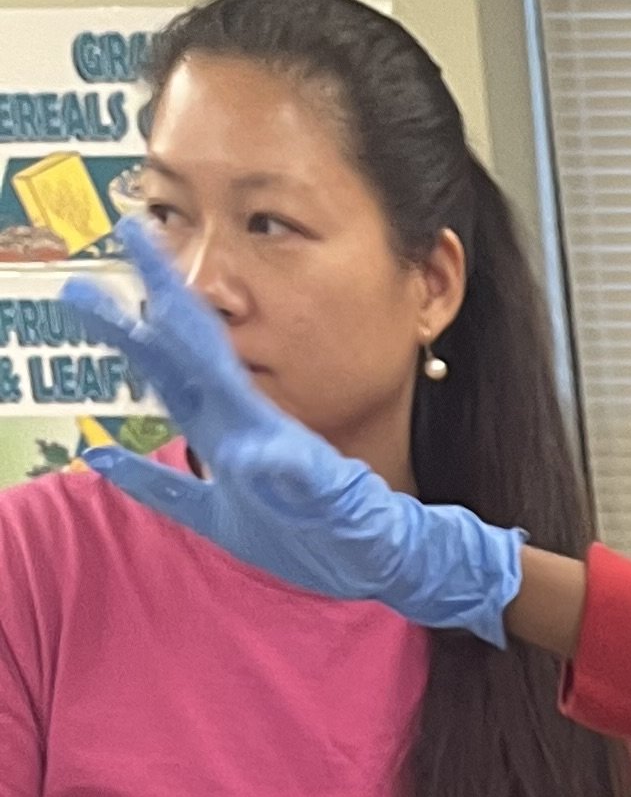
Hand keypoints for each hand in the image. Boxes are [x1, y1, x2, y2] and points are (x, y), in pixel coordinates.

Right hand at [59, 222, 523, 644]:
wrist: (384, 560)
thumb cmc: (368, 529)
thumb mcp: (337, 503)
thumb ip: (306, 478)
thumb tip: (272, 458)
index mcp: (256, 425)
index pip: (204, 347)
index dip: (170, 293)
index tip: (141, 237)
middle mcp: (236, 436)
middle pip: (175, 366)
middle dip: (132, 325)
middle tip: (80, 289)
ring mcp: (230, 472)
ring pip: (172, 408)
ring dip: (135, 372)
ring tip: (97, 337)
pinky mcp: (228, 517)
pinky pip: (171, 491)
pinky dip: (133, 474)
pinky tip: (99, 458)